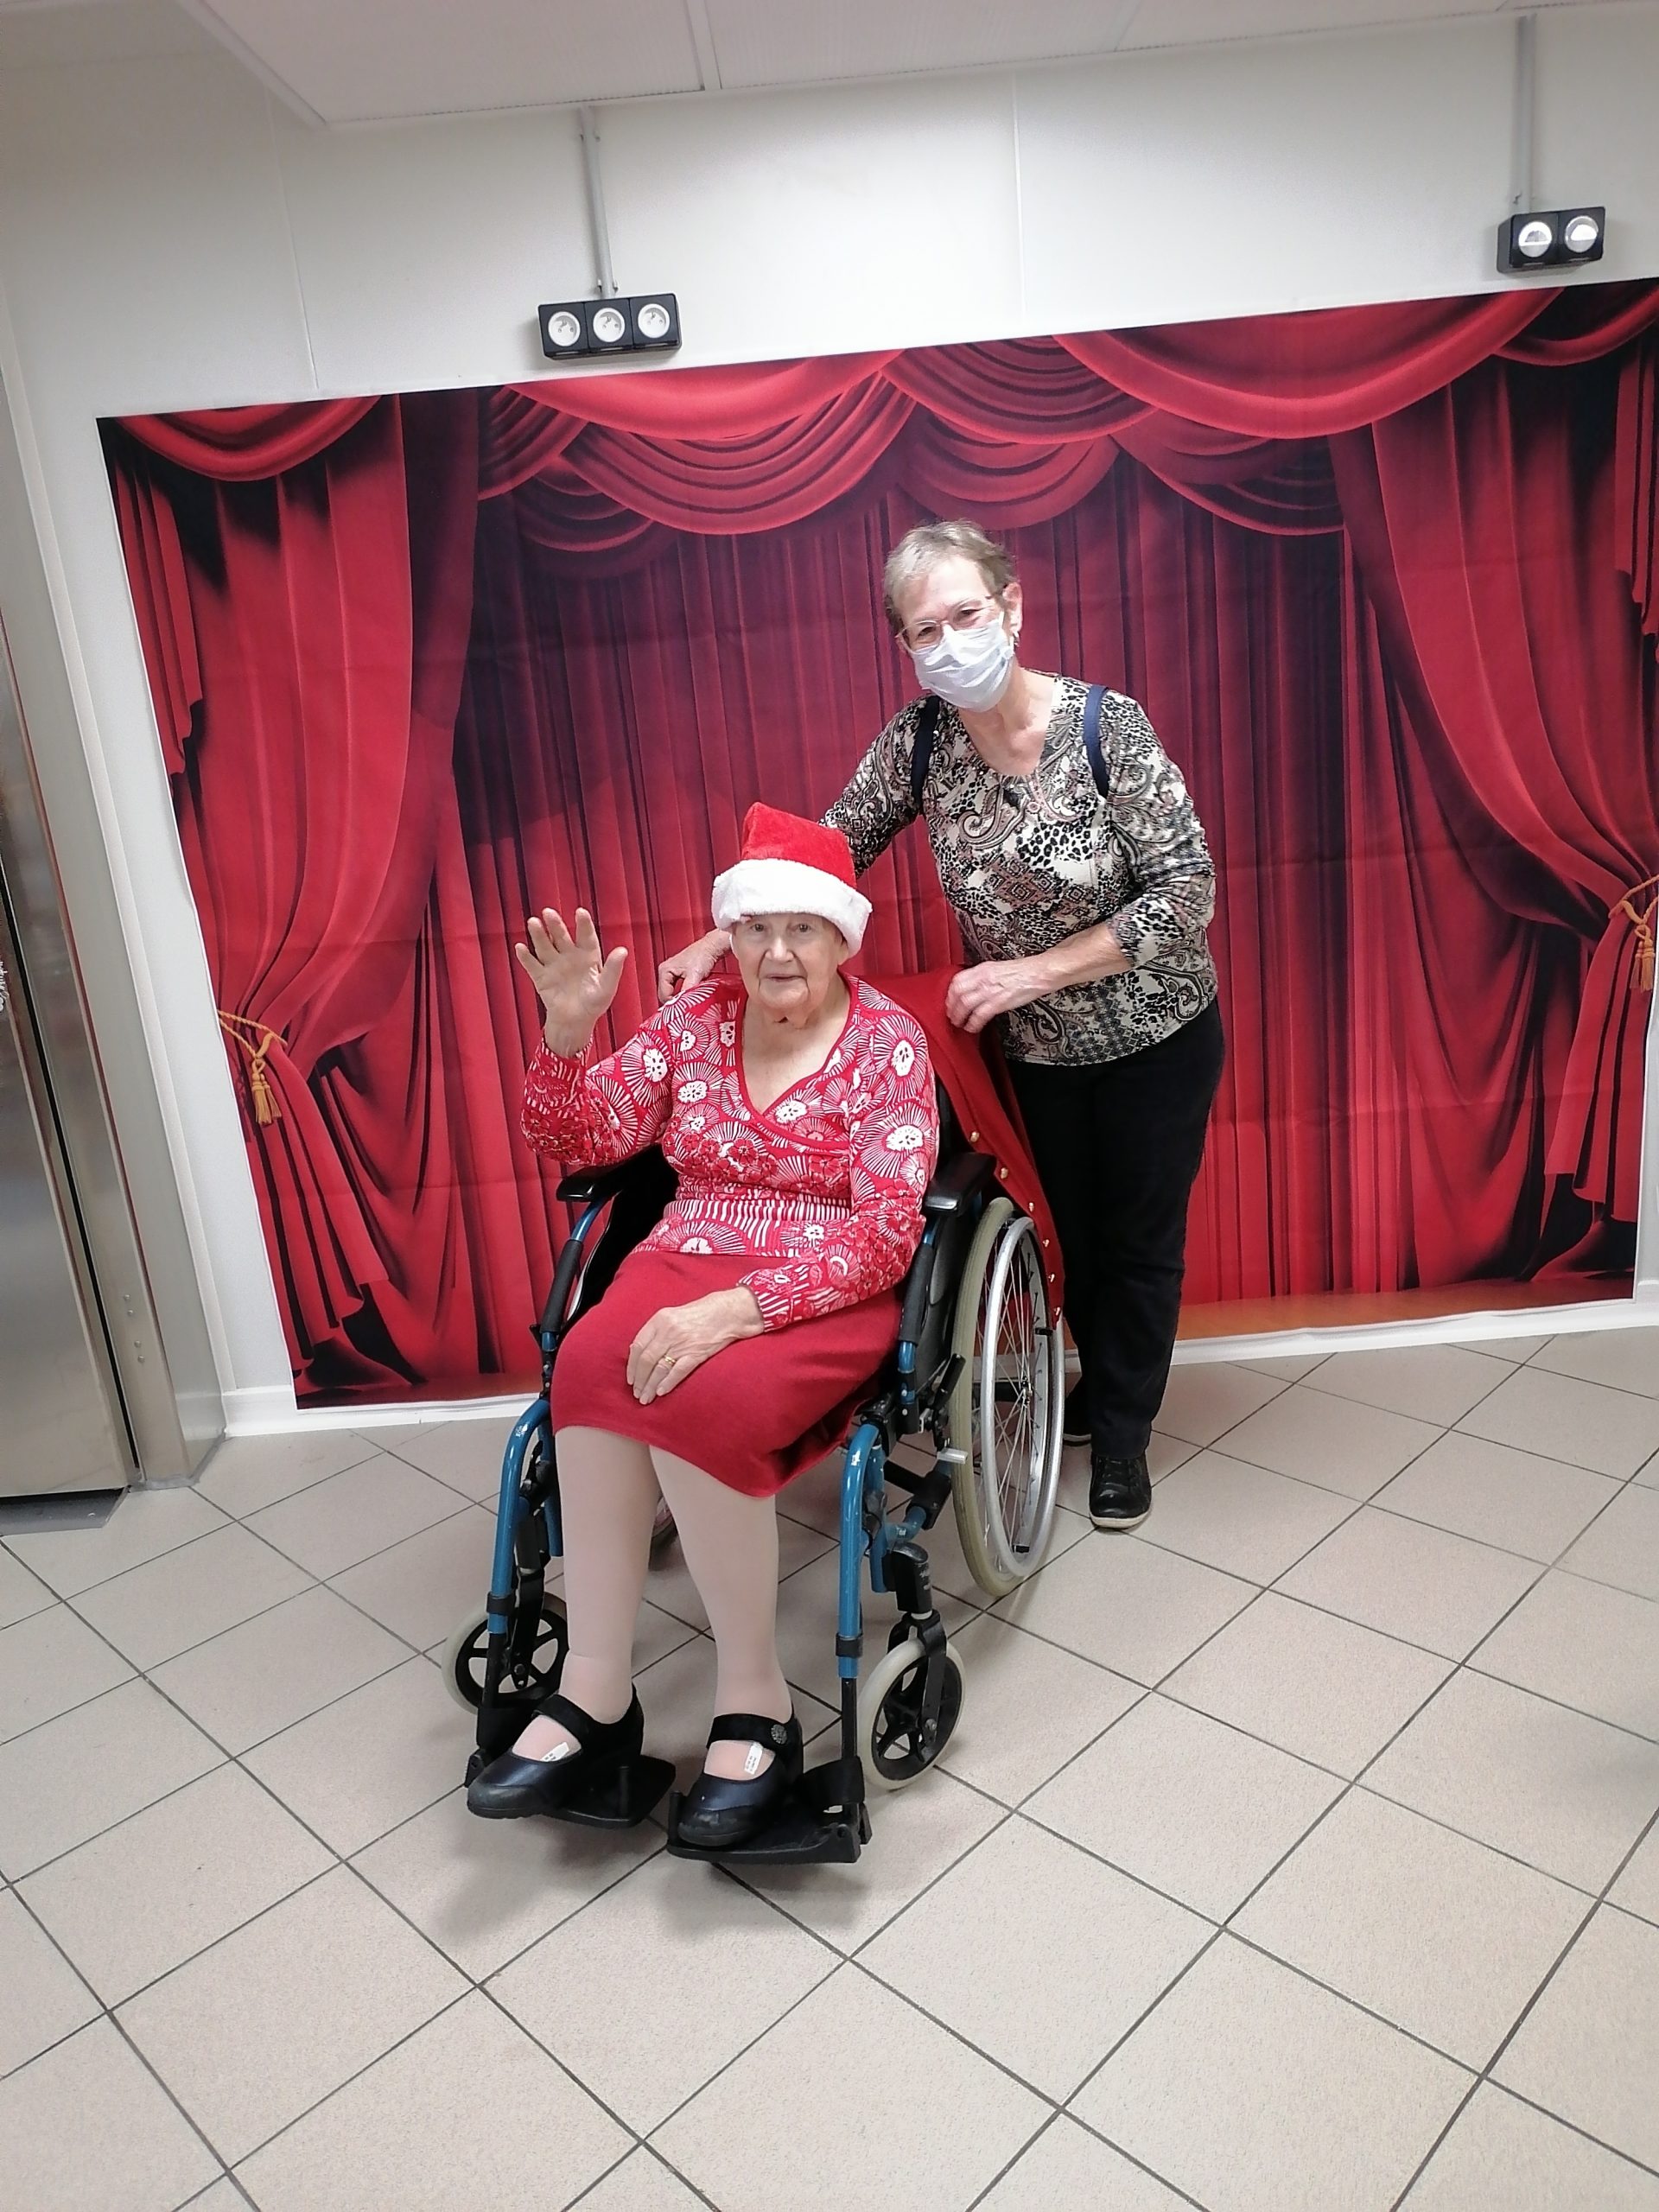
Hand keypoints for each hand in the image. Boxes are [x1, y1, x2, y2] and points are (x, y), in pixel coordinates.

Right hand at [515, 907, 626, 1053]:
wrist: (575, 1022)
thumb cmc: (594, 1004)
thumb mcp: (606, 987)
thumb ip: (613, 969)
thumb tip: (623, 951)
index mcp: (588, 956)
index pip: (586, 936)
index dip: (583, 924)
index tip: (580, 912)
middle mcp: (569, 956)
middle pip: (561, 936)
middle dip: (555, 925)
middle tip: (548, 912)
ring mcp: (554, 965)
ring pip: (545, 946)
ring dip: (538, 935)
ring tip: (533, 923)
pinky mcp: (541, 977)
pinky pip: (532, 965)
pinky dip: (526, 957)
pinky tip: (521, 947)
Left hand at [627, 1289, 763, 1403]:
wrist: (726, 1312)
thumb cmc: (699, 1313)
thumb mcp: (672, 1315)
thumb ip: (656, 1331)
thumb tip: (639, 1352)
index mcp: (660, 1319)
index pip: (638, 1346)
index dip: (632, 1366)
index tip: (631, 1379)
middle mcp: (668, 1331)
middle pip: (646, 1360)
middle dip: (639, 1380)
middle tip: (637, 1393)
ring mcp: (682, 1343)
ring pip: (659, 1369)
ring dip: (650, 1386)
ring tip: (646, 1398)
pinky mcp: (696, 1354)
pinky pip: (678, 1371)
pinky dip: (668, 1383)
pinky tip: (661, 1392)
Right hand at [657, 929, 730, 1005]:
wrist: (711, 947)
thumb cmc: (702, 955)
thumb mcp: (694, 976)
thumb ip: (686, 991)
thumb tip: (682, 1003)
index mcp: (665, 970)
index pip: (663, 995)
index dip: (672, 1003)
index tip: (682, 1009)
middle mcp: (666, 971)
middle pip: (666, 995)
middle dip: (675, 1001)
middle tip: (685, 1007)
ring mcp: (672, 973)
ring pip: (672, 993)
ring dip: (680, 998)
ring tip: (688, 1001)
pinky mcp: (680, 975)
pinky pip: (678, 989)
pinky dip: (683, 994)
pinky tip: (690, 995)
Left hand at [945, 959, 1049, 1035]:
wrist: (1038, 973)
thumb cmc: (1022, 972)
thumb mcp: (996, 968)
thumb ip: (982, 977)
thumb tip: (972, 988)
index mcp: (982, 969)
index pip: (957, 980)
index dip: (950, 993)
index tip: (950, 1001)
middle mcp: (983, 978)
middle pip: (957, 993)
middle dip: (951, 1007)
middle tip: (951, 1015)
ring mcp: (990, 990)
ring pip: (964, 1004)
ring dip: (959, 1017)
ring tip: (959, 1023)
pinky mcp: (999, 1002)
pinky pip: (979, 1015)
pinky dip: (973, 1023)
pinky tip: (972, 1027)